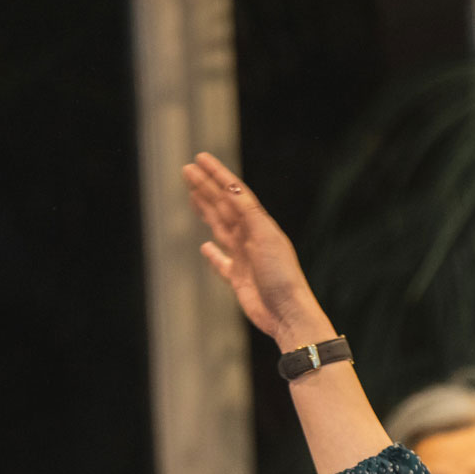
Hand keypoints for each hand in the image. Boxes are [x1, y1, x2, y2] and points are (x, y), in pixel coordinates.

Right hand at [182, 153, 332, 348]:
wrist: (287, 314)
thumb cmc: (281, 276)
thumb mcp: (265, 238)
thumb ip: (247, 213)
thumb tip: (230, 187)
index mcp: (259, 225)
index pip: (234, 193)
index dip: (217, 175)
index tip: (200, 159)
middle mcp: (251, 238)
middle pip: (224, 207)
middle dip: (206, 188)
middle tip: (187, 170)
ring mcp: (244, 258)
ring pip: (220, 228)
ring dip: (206, 211)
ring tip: (193, 195)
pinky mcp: (238, 279)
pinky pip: (221, 263)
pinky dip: (213, 255)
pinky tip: (205, 247)